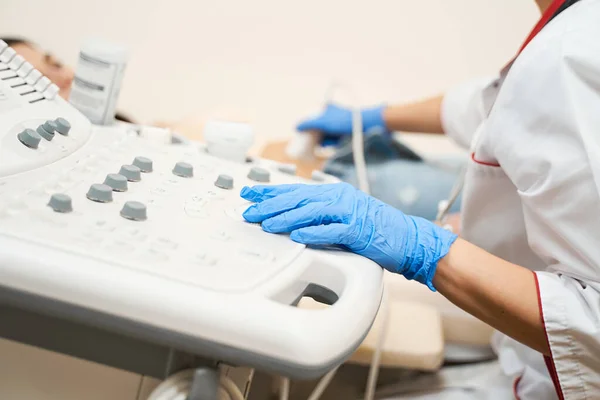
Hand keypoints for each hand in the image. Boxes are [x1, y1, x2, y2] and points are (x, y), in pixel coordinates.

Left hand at [240, 183, 457, 290]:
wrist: (408, 238)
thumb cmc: (374, 229)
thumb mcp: (343, 216)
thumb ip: (319, 214)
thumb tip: (289, 219)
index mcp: (334, 193)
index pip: (296, 190)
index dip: (271, 192)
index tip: (250, 195)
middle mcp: (340, 198)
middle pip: (299, 199)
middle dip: (271, 204)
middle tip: (250, 211)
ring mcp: (351, 212)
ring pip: (312, 213)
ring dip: (287, 218)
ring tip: (267, 224)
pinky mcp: (359, 230)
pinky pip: (333, 231)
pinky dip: (314, 233)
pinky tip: (298, 237)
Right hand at [296, 104, 386, 145]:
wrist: (367, 126)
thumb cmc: (345, 121)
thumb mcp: (324, 122)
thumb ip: (308, 124)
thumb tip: (296, 126)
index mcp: (327, 109)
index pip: (313, 117)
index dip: (307, 126)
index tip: (301, 135)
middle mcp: (332, 117)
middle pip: (318, 128)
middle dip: (314, 137)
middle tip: (308, 145)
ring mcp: (339, 126)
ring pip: (326, 136)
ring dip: (323, 142)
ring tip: (322, 146)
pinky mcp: (345, 135)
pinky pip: (334, 141)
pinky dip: (331, 145)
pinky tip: (330, 148)